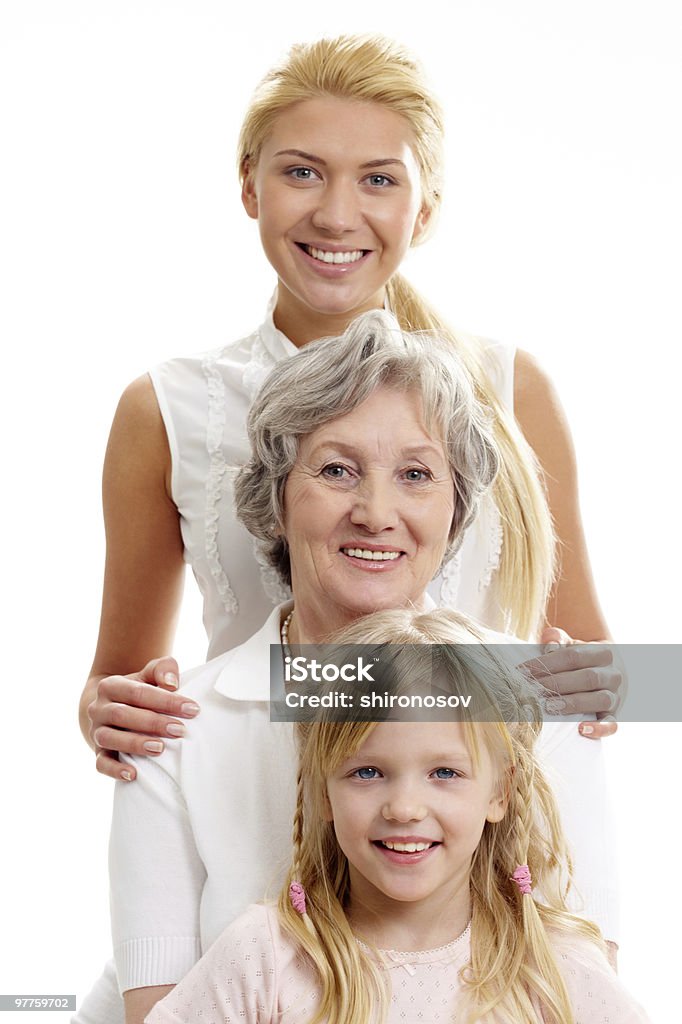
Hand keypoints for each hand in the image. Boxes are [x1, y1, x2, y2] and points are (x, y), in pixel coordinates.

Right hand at [87, 657, 199, 780]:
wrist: (112, 705)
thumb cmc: (139, 690)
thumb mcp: (149, 675)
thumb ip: (162, 670)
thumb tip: (171, 683)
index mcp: (111, 686)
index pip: (138, 692)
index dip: (165, 701)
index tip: (191, 709)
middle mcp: (99, 708)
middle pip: (122, 715)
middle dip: (153, 723)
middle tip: (179, 730)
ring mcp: (96, 731)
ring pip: (109, 738)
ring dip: (135, 744)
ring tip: (159, 749)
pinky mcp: (98, 752)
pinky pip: (100, 763)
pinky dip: (114, 770)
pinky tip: (133, 774)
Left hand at [521, 628, 620, 738]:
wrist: (603, 669)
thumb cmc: (578, 656)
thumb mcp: (569, 642)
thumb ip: (558, 638)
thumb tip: (550, 645)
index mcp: (603, 652)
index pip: (574, 656)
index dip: (547, 663)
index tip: (522, 671)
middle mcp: (613, 674)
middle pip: (588, 677)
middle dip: (557, 684)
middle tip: (533, 690)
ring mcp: (616, 696)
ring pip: (601, 699)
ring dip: (573, 703)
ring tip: (549, 706)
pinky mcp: (614, 715)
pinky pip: (612, 724)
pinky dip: (600, 728)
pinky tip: (581, 729)